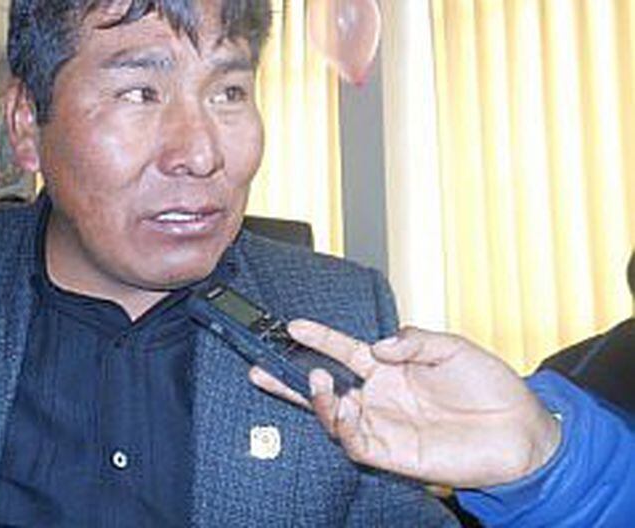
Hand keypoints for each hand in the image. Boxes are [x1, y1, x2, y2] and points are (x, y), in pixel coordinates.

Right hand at [249, 321, 561, 488]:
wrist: (519, 430)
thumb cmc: (490, 387)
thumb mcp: (452, 347)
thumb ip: (412, 341)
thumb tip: (377, 344)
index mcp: (389, 369)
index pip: (342, 350)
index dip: (317, 337)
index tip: (293, 325)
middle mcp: (379, 397)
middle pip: (324, 387)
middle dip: (288, 379)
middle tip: (262, 368)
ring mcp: (383, 425)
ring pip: (333, 416)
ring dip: (318, 399)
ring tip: (316, 381)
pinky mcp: (391, 453)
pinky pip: (355, 442)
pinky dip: (343, 426)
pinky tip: (344, 408)